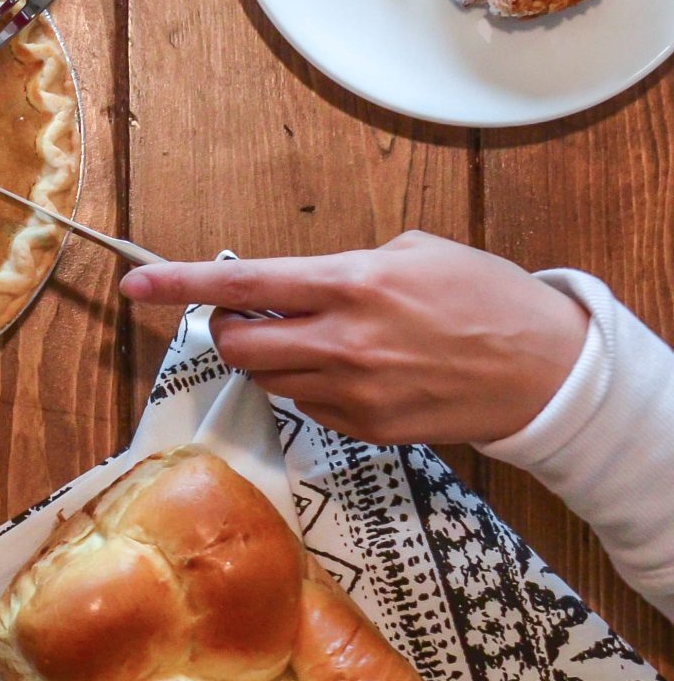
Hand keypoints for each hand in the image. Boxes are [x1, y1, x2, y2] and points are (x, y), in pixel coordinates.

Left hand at [120, 231, 588, 444]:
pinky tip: (352, 371)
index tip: (136, 285)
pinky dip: (310, 386)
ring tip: (317, 341)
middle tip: (248, 318)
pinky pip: (306, 406)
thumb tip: (296, 285)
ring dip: (272, 359)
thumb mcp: (415, 252)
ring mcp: (351, 392)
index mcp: (350, 284)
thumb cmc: (485, 297)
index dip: (181, 284)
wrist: (545, 370)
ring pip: (267, 379)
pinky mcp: (365, 428)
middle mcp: (342, 341)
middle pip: (238, 346)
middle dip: (230, 331)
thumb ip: (344, 267)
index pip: (243, 285)